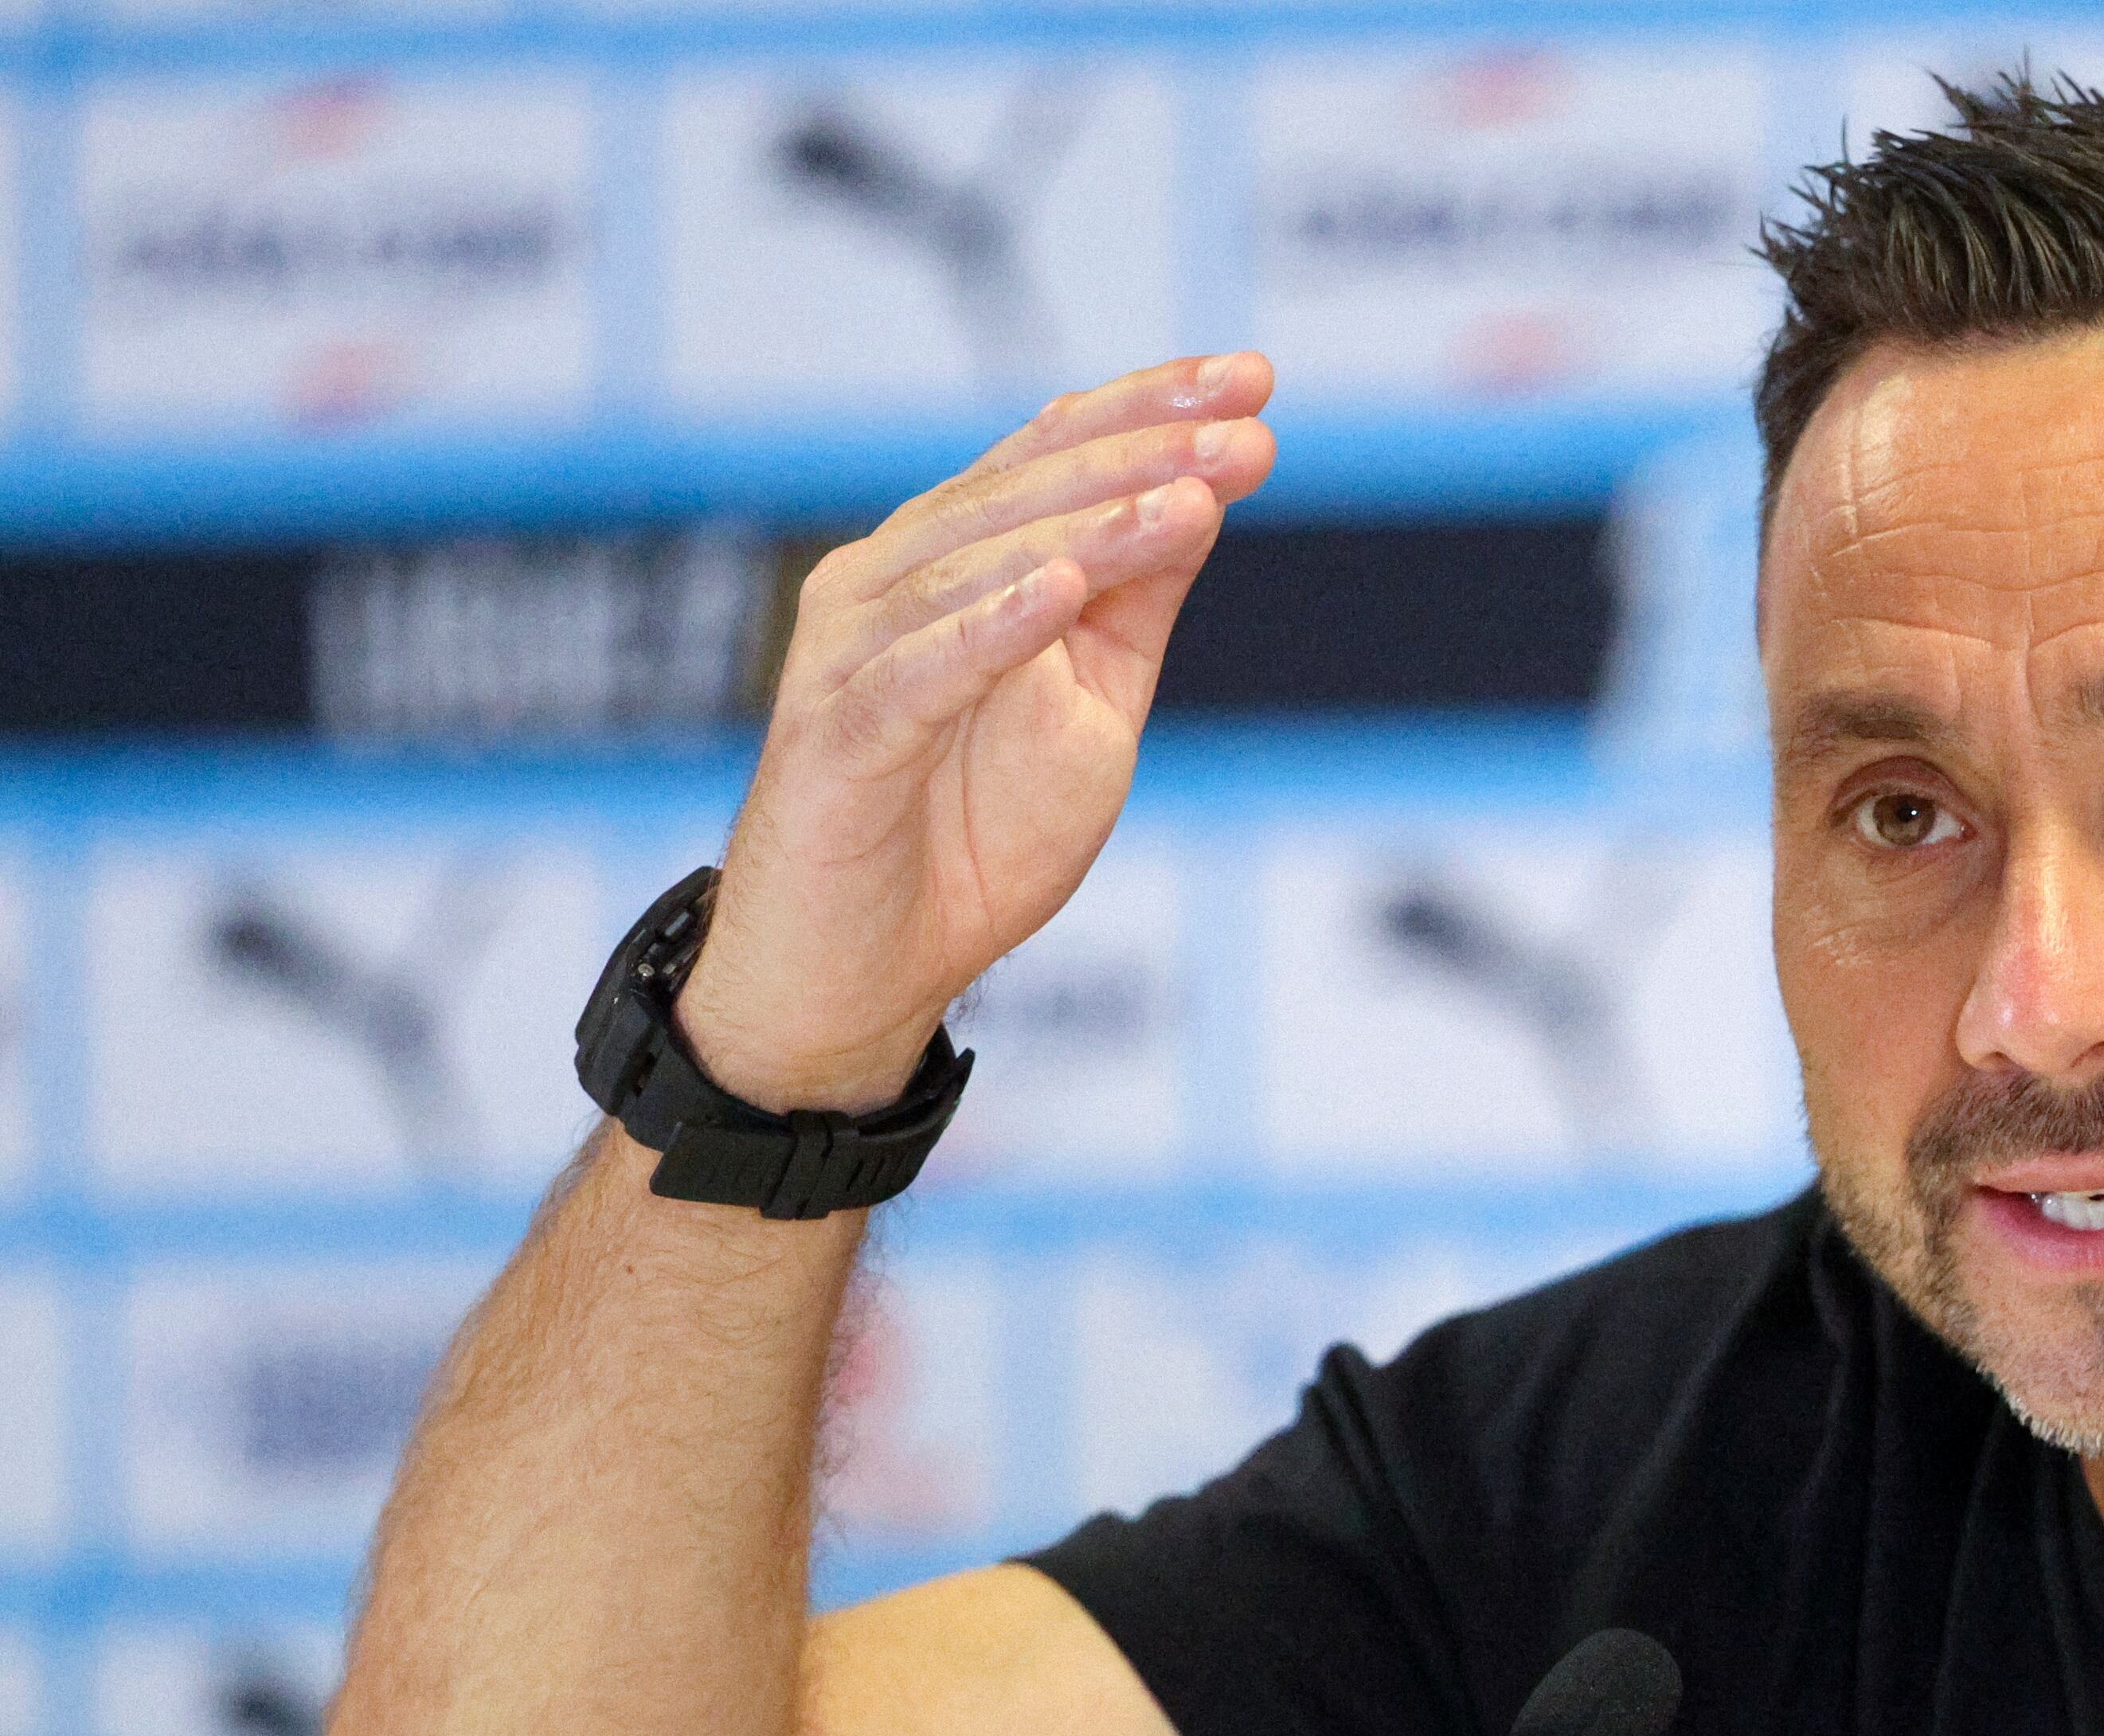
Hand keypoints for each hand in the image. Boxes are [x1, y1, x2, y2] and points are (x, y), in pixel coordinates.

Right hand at [681, 355, 1279, 1110]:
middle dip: (1143, 452)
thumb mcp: (1092, 708)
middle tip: (1245, 424)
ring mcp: (851, 653)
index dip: (1147, 408)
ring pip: (978, 565)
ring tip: (1187, 496)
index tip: (1254, 379)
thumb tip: (1205, 491)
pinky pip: (918, 672)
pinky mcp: (834, 737)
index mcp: (951, 563)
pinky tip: (1061, 590)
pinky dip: (989, 628)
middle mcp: (890, 582)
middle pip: (1025, 493)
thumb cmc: (967, 836)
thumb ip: (1134, 605)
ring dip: (1091, 526)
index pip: (1051, 456)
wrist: (862, 973)